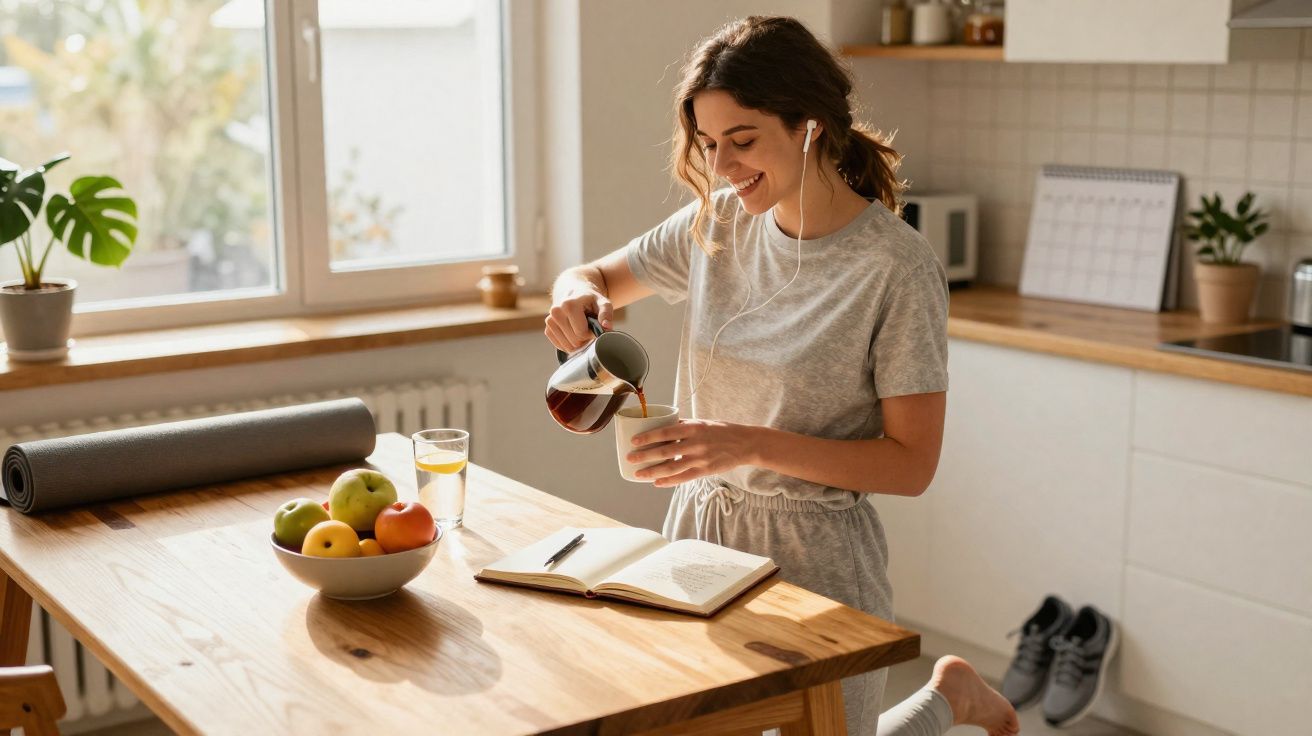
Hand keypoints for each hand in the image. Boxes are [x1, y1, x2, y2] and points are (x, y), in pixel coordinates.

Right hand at [544, 289, 613, 352]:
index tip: (594, 325)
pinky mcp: (548, 329)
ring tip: (581, 328)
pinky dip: (570, 344)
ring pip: (567, 346)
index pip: (581, 333)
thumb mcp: (602, 302)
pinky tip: (574, 333)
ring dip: (578, 342)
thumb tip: (606, 327)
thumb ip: (606, 313)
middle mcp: (555, 312)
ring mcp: (549, 321)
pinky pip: (560, 346)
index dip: (591, 333)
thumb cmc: (590, 300)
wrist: (575, 293)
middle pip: (575, 341)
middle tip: (588, 327)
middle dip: (585, 338)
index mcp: (568, 304)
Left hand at [627, 420, 759, 487]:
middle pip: (665, 451)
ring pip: (671, 467)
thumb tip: (663, 426)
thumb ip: (684, 426)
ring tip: (638, 474)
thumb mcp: (703, 423)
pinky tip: (656, 482)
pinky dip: (668, 481)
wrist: (745, 444)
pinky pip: (683, 478)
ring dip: (652, 471)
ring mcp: (700, 459)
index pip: (665, 432)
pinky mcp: (705, 471)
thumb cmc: (722, 431)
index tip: (633, 441)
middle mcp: (695, 444)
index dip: (648, 437)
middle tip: (630, 458)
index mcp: (694, 428)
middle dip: (645, 456)